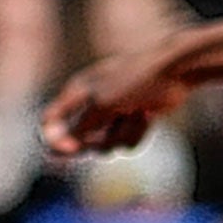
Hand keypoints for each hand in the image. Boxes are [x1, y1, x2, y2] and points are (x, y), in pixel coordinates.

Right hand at [40, 48, 185, 155]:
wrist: (172, 72)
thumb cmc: (134, 81)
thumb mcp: (102, 106)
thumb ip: (79, 128)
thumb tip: (57, 148)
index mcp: (75, 93)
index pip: (50, 120)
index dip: (55, 138)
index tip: (73, 150)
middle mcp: (89, 105)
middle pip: (79, 139)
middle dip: (97, 139)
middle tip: (114, 126)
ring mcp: (110, 114)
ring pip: (105, 144)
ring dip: (122, 134)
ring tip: (136, 114)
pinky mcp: (130, 122)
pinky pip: (125, 142)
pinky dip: (136, 133)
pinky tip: (148, 115)